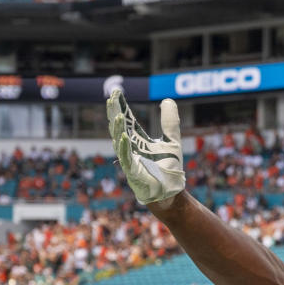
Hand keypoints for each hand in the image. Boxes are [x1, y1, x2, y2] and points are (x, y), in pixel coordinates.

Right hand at [107, 91, 185, 205]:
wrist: (171, 192)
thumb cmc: (169, 168)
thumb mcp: (172, 141)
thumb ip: (170, 122)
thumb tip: (167, 99)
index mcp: (138, 140)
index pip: (126, 120)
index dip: (121, 106)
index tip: (116, 92)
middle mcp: (130, 148)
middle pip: (118, 127)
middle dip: (114, 113)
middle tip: (111, 98)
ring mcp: (129, 159)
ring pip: (119, 141)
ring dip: (117, 128)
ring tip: (117, 114)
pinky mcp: (132, 171)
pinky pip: (126, 157)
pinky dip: (124, 147)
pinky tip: (123, 136)